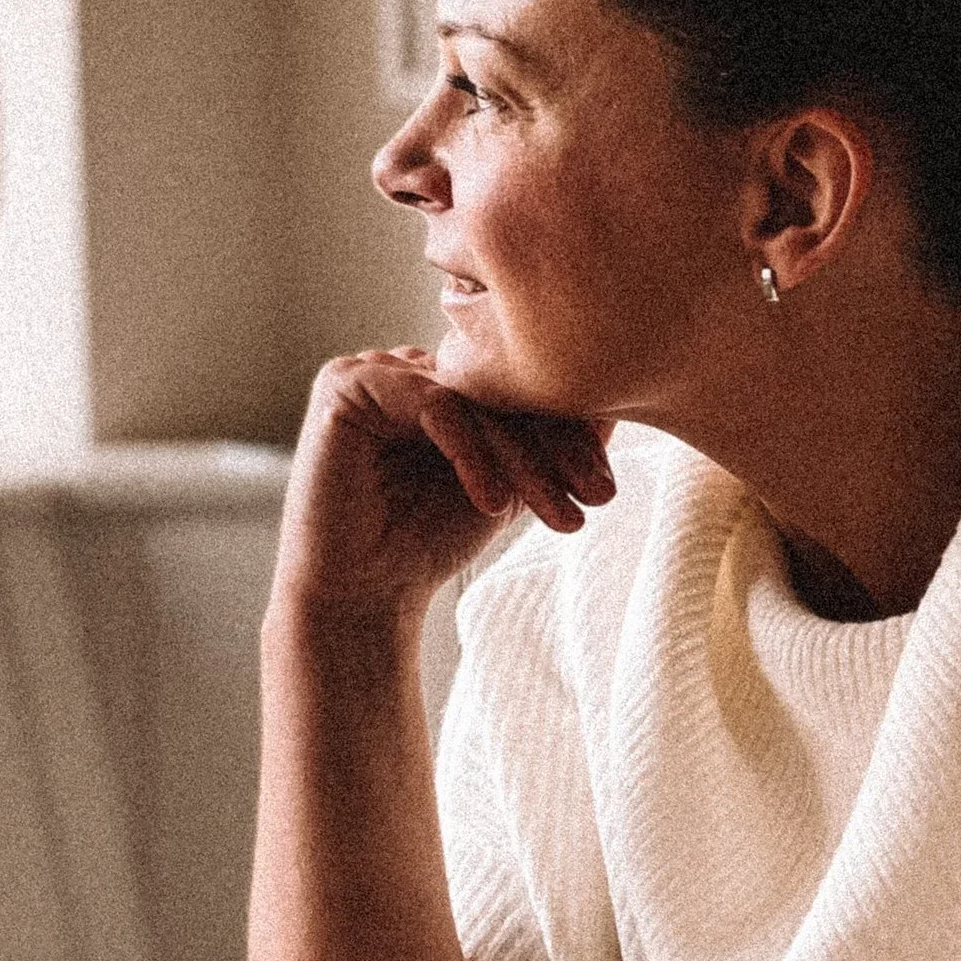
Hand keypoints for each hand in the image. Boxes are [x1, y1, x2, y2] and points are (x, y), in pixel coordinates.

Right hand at [269, 349, 615, 628]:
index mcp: (442, 378)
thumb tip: (615, 408)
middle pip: (502, 389)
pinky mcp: (345, 384)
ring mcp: (374, 368)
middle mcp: (408, 364)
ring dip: (524, 460)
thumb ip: (550, 446)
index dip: (571, 434)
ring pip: (474, 398)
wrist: (361, 596)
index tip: (607, 487)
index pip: (519, 388)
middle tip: (598, 496)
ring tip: (558, 514)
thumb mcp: (510, 488)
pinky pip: (432, 405)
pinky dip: (471, 454)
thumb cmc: (427, 543)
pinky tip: (492, 504)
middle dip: (557, 448)